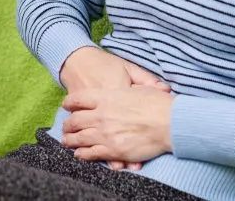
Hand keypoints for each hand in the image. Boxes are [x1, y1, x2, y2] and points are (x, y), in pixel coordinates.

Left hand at [59, 47, 169, 169]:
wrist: (170, 122)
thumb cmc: (158, 103)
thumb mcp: (141, 86)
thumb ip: (133, 84)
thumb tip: (130, 81)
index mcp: (106, 96)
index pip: (79, 99)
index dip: (70, 102)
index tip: (66, 105)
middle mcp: (101, 114)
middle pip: (75, 120)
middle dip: (67, 124)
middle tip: (65, 127)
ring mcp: (105, 133)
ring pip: (79, 138)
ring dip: (70, 140)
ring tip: (67, 141)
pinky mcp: (113, 150)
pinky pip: (91, 153)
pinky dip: (83, 154)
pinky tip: (79, 154)